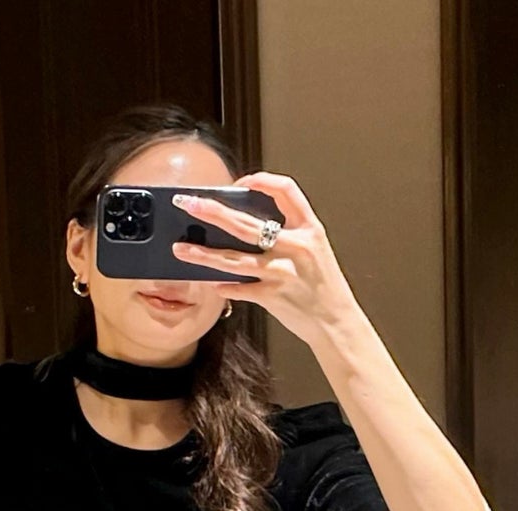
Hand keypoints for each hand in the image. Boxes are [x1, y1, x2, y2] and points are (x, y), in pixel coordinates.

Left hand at [171, 171, 362, 346]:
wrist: (336, 322)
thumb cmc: (323, 287)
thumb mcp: (314, 251)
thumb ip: (287, 235)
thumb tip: (243, 227)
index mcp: (310, 229)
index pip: (286, 191)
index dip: (261, 181)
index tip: (239, 183)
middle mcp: (296, 246)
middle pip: (246, 223)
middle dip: (212, 211)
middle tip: (188, 204)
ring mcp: (282, 272)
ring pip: (234, 259)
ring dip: (203, 254)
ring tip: (181, 249)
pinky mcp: (272, 296)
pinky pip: (238, 289)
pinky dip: (223, 286)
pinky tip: (210, 283)